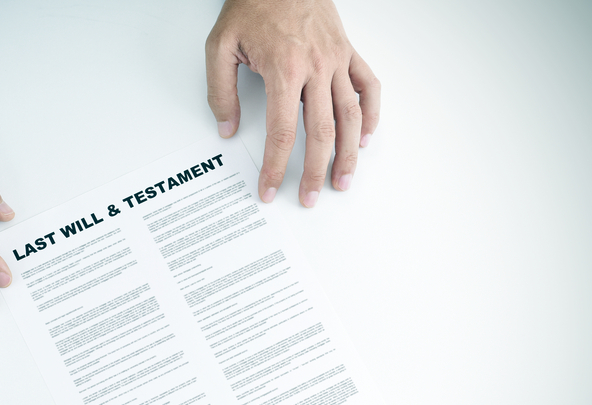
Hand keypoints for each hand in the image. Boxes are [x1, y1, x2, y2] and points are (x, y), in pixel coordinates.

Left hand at [205, 0, 379, 206]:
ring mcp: (336, 59)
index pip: (281, 132)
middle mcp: (315, 67)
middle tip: (308, 198)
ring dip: (349, 153)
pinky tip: (364, 137)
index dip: (276, 167)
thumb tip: (226, 129)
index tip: (269, 189)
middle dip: (314, 172)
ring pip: (349, 115)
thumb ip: (221, 92)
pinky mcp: (347, 51)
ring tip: (343, 180)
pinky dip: (371, 113)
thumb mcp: (220, 46)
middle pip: (320, 132)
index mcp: (284, 69)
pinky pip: (368, 85)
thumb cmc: (252, 4)